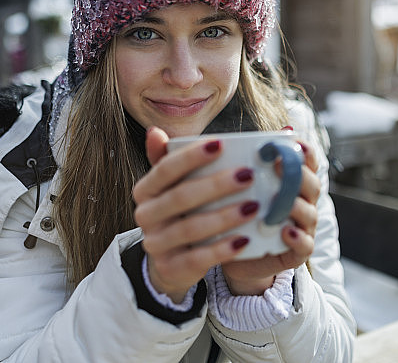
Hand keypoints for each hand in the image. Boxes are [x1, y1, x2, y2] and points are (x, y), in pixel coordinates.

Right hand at [132, 127, 258, 302]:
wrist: (171, 261)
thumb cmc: (181, 211)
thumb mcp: (174, 185)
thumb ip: (170, 158)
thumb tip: (156, 130)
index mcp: (145, 189)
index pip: (165, 168)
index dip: (191, 156)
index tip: (221, 144)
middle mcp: (144, 215)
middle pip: (181, 197)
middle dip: (216, 185)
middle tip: (248, 174)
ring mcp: (156, 244)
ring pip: (191, 228)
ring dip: (224, 216)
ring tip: (254, 206)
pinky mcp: (171, 268)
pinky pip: (198, 258)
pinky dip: (222, 249)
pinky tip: (245, 239)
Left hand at [220, 138, 320, 294]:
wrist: (237, 257)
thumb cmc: (238, 218)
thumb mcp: (238, 192)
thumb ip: (238, 170)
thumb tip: (219, 141)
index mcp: (291, 184)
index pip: (307, 163)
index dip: (304, 152)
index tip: (293, 141)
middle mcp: (302, 203)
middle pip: (311, 185)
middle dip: (298, 174)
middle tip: (278, 165)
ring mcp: (302, 228)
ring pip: (310, 213)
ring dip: (297, 206)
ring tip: (284, 202)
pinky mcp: (297, 253)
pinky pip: (305, 245)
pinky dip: (298, 238)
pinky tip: (286, 231)